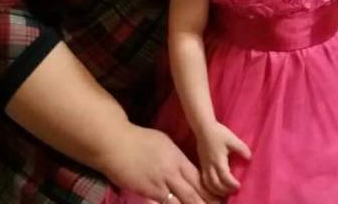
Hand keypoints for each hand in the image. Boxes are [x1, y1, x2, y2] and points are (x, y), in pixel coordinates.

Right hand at [99, 124, 218, 203]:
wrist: (117, 143)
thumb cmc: (140, 139)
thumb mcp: (164, 143)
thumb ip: (175, 157)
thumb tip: (183, 167)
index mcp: (177, 158)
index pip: (198, 178)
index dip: (209, 191)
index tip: (219, 199)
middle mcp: (172, 172)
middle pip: (193, 193)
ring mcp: (159, 184)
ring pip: (180, 202)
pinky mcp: (147, 192)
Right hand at [196, 122, 251, 197]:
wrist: (203, 127)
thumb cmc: (218, 133)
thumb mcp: (232, 139)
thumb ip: (241, 149)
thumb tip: (250, 158)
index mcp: (218, 161)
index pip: (225, 178)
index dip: (232, 184)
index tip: (239, 186)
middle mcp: (210, 166)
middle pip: (216, 184)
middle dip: (225, 190)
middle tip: (233, 190)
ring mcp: (204, 165)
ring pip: (208, 184)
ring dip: (216, 190)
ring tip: (225, 191)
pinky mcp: (201, 163)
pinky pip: (204, 180)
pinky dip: (210, 186)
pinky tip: (215, 186)